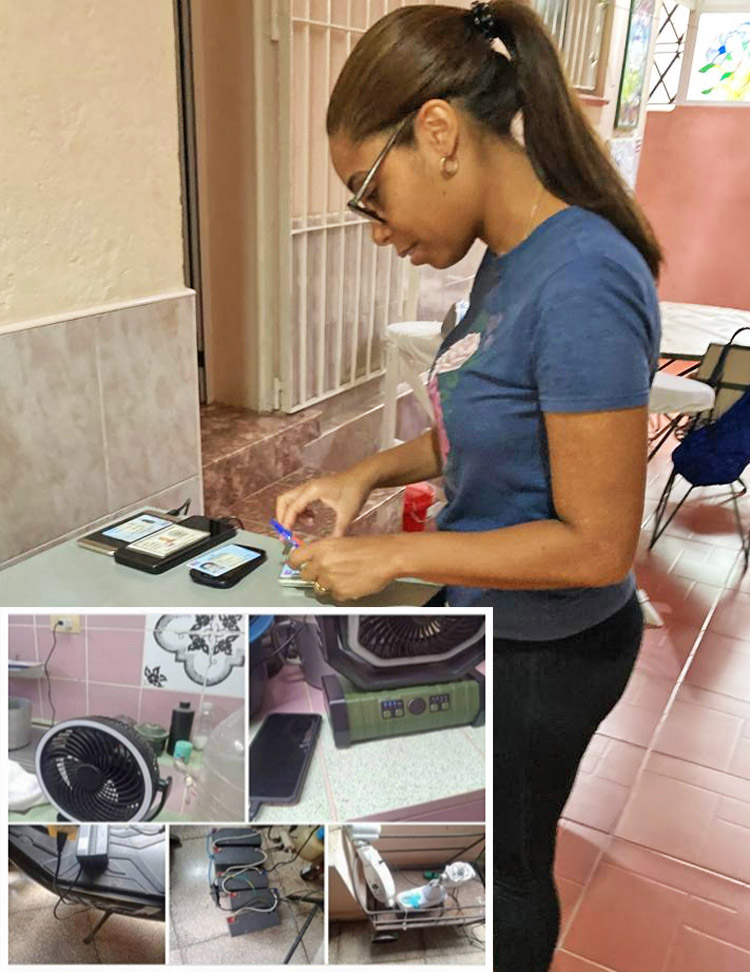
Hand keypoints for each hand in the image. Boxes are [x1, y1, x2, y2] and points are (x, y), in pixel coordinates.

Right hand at [275, 470, 373, 537]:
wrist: (363, 477)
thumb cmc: (355, 492)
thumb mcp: (347, 514)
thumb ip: (338, 531)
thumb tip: (331, 547)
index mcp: (312, 491)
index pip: (292, 508)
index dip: (287, 523)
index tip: (287, 536)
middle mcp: (307, 487)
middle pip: (284, 500)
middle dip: (283, 517)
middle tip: (288, 531)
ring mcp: (309, 487)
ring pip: (290, 500)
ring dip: (293, 514)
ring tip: (308, 524)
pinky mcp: (313, 489)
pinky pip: (299, 499)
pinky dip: (300, 510)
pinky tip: (312, 518)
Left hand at [288, 535, 402, 601]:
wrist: (388, 557)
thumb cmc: (370, 547)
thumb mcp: (342, 541)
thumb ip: (325, 551)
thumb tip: (315, 559)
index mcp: (321, 548)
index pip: (295, 558)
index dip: (294, 563)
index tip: (296, 565)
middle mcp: (322, 564)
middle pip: (305, 575)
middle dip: (313, 574)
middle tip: (325, 571)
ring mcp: (330, 580)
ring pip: (319, 587)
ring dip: (327, 584)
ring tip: (342, 576)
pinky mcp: (341, 593)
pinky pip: (334, 595)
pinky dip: (341, 591)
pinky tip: (352, 582)